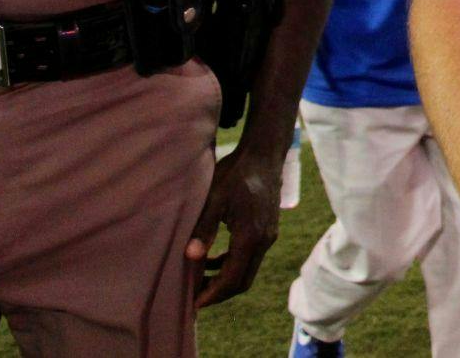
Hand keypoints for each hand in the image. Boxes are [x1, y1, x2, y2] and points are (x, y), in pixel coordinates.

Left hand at [186, 144, 281, 307]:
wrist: (264, 156)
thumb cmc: (236, 173)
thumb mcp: (215, 198)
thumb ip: (204, 228)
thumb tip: (191, 256)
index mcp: (251, 236)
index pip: (233, 278)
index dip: (213, 294)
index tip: (194, 304)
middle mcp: (263, 241)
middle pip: (243, 281)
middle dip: (218, 293)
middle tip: (193, 298)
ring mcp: (268, 237)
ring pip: (247, 271)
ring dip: (224, 280)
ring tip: (197, 280)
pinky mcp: (267, 232)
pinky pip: (249, 258)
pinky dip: (230, 265)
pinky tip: (211, 259)